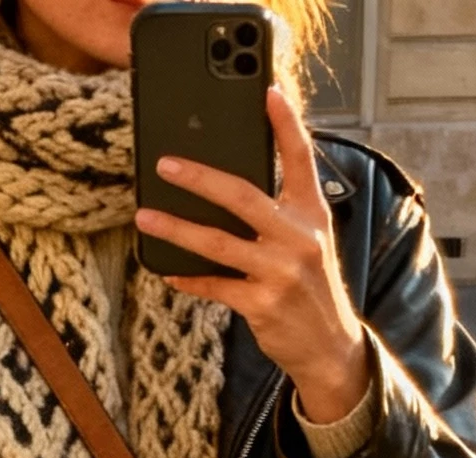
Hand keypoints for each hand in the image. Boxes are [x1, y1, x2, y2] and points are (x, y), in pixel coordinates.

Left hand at [134, 87, 370, 425]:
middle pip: (243, 196)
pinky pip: (215, 285)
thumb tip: (230, 189)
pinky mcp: (262, 305)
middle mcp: (298, 238)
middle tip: (167, 165)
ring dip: (177, 229)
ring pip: (218, 243)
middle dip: (200, 178)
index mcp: (311, 214)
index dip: (286, 123)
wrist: (329, 348)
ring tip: (146, 218)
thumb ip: (282, 212)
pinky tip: (168, 271)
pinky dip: (189, 278)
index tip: (269, 92)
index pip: (301, 159)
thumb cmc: (311, 289)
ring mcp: (280, 272)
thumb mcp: (310, 242)